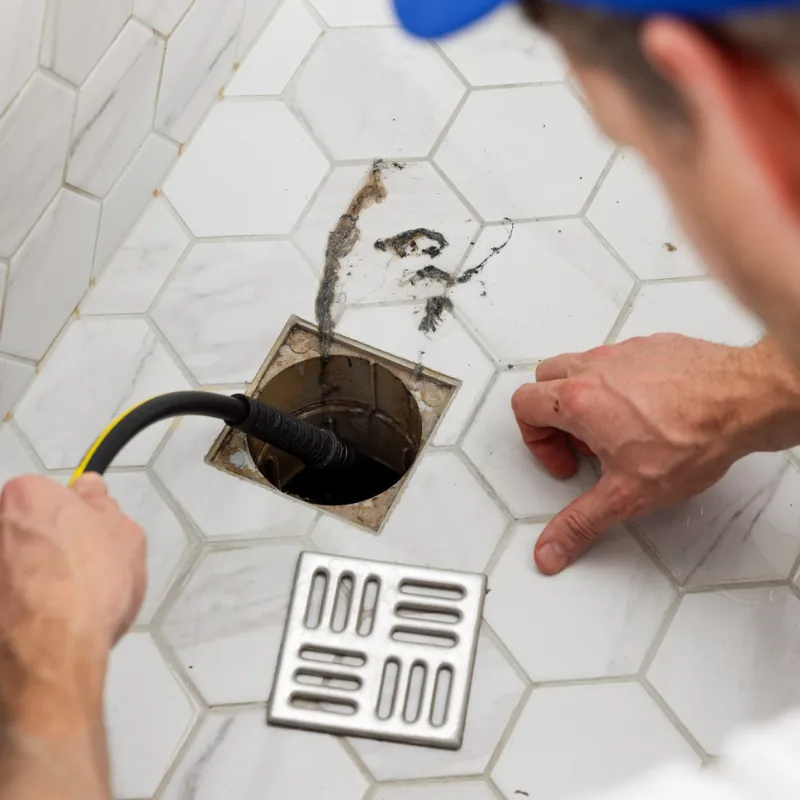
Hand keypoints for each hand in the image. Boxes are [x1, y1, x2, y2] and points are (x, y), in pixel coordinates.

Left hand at [0, 474, 143, 799]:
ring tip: (57, 607)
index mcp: (26, 494)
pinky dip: (15, 606)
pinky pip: (6, 597)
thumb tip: (89, 491)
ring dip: (27, 577)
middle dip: (44, 545)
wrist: (51, 659)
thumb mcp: (128, 538)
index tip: (88, 539)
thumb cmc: (92, 589)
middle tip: (76, 573)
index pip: (47, 494)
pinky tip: (37, 626)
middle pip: (22, 528)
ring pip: (11, 565)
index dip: (72, 517)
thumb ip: (105, 506)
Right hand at [512, 334, 799, 573]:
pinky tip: (647, 412)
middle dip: (553, 415)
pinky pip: (618, 360)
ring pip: (580, 366)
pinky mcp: (652, 346)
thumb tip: (551, 548)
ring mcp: (624, 353)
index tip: (566, 461)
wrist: (746, 401)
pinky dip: (620, 383)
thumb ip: (580, 523)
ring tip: (615, 430)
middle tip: (581, 444)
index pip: (523, 405)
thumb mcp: (628, 495)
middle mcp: (595, 368)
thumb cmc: (694, 437)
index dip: (536, 440)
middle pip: (544, 379)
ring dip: (584, 397)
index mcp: (578, 400)